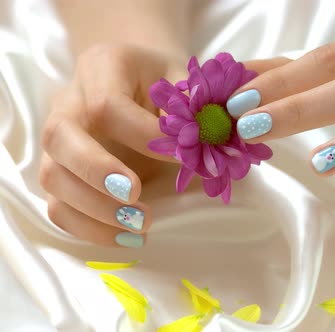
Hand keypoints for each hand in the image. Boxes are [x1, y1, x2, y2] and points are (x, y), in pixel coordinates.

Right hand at [40, 44, 185, 246]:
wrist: (137, 78)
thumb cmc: (164, 80)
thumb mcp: (183, 78)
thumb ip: (194, 105)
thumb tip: (211, 141)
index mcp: (101, 67)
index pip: (107, 105)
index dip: (144, 137)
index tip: (184, 158)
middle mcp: (68, 101)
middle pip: (59, 137)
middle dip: (97, 172)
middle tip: (137, 197)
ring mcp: (59, 140)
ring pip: (52, 177)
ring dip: (94, 209)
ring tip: (141, 226)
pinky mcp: (62, 171)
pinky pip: (58, 205)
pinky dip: (88, 228)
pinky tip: (126, 238)